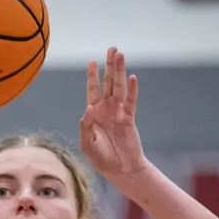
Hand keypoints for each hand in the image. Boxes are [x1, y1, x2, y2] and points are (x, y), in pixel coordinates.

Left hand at [80, 47, 147, 185]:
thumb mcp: (87, 143)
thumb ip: (85, 126)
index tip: (92, 61)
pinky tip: (132, 78)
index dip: (93, 76)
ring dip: (120, 71)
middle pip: (108, 83)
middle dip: (110, 66)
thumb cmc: (102, 158)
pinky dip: (133, 90)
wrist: (120, 169)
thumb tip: (89, 108)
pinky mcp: (129, 119)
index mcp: (94, 114)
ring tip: (121, 55)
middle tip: (112, 49)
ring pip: (120, 87)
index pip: (92, 90)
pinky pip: (131, 101)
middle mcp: (107, 110)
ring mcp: (119, 113)